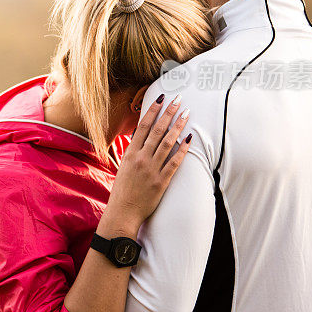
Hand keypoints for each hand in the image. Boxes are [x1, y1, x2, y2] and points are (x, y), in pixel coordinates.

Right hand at [101, 94, 191, 232]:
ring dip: (178, 126)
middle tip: (178, 100)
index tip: (160, 98)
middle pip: (157, 130)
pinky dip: (182, 149)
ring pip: (167, 142)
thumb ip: (132, 152)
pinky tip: (189, 139)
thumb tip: (139, 138)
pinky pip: (174, 162)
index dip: (152, 110)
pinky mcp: (161, 181)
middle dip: (169, 112)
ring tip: (186, 114)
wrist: (123, 212)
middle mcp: (141, 158)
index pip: (143, 126)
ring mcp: (151, 169)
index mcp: (130, 153)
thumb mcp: (123, 167)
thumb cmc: (122, 191)